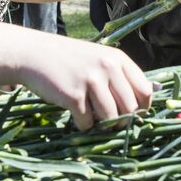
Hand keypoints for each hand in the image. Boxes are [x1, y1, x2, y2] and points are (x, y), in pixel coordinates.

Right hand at [21, 36, 153, 129]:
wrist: (34, 54)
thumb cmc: (69, 59)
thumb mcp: (100, 59)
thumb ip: (120, 76)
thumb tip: (146, 100)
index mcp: (118, 59)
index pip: (144, 91)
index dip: (142, 108)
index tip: (133, 115)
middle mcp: (108, 68)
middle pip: (130, 108)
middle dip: (122, 121)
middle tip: (111, 123)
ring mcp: (91, 81)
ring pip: (111, 118)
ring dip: (103, 125)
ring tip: (93, 119)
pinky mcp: (74, 96)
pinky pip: (87, 123)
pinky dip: (83, 125)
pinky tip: (76, 114)